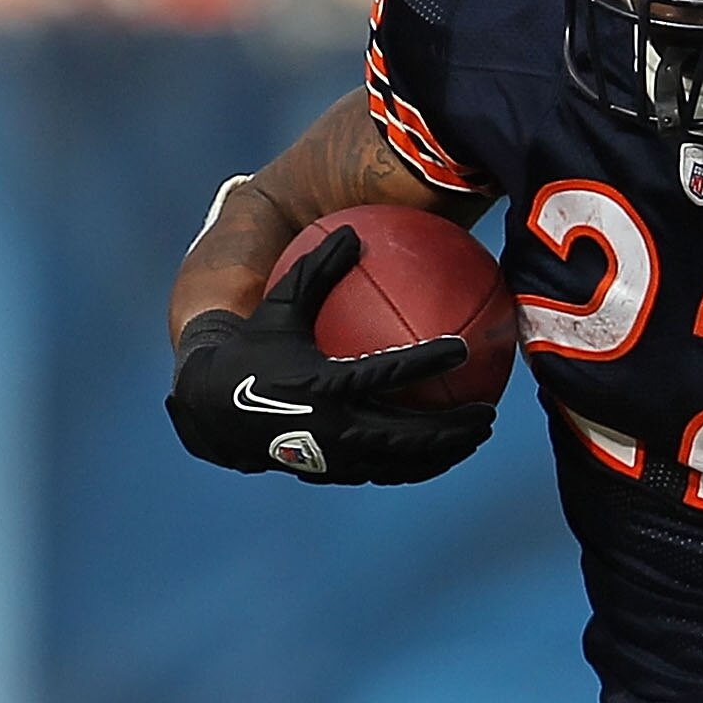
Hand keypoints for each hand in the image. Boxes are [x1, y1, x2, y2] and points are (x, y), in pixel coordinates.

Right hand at [167, 226, 488, 484]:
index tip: (463, 348)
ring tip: (478, 433)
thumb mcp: (280, 306)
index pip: (384, 373)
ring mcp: (336, 456)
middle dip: (452, 427)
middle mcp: (333, 425)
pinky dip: (421, 463)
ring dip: (445, 451)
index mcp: (321, 383)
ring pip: (403, 460)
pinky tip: (447, 448)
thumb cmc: (252, 349)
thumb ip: (317, 270)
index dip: (425, 361)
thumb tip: (353, 230)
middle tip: (489, 412)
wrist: (213, 409)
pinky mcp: (337, 472)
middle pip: (407, 433)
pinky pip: (389, 471)